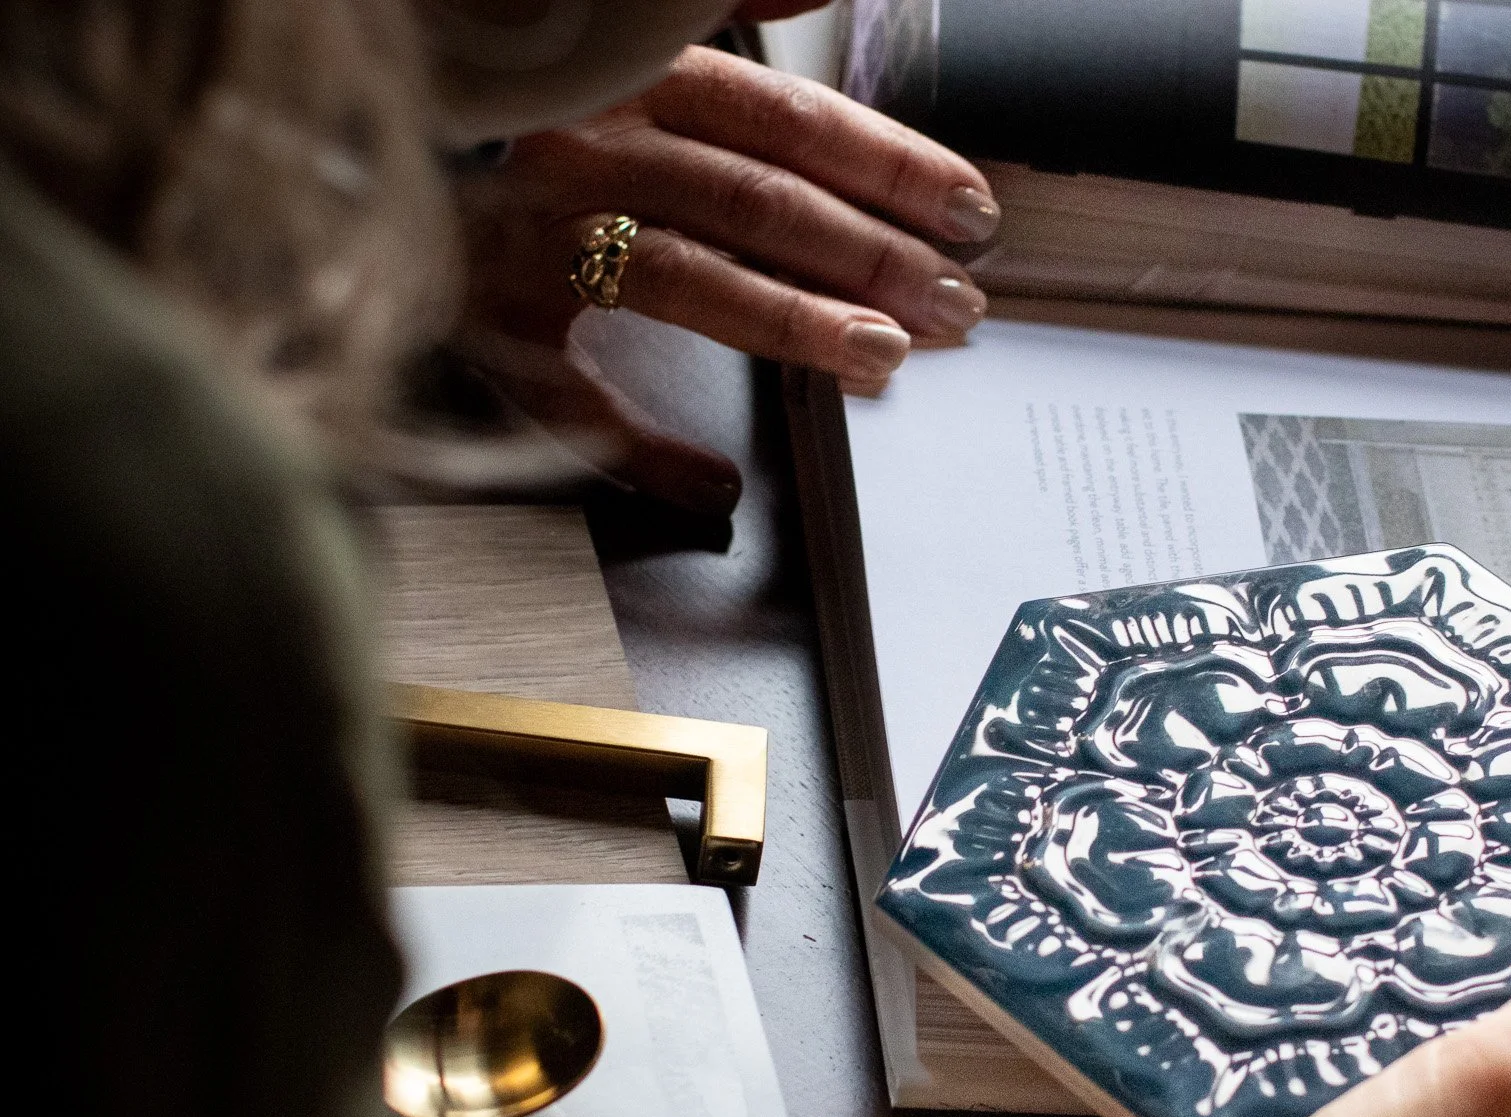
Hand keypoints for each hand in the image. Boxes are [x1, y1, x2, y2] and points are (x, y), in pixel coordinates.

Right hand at [454, 44, 999, 513]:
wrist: (352, 158)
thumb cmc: (522, 117)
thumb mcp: (622, 54)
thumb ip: (720, 24)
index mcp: (630, 82)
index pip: (787, 119)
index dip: (888, 165)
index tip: (969, 211)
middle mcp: (588, 149)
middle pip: (757, 201)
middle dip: (870, 255)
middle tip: (955, 306)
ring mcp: (534, 239)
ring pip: (687, 278)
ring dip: (794, 324)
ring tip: (883, 361)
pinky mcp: (487, 323)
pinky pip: (569, 400)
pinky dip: (643, 449)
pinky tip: (715, 487)